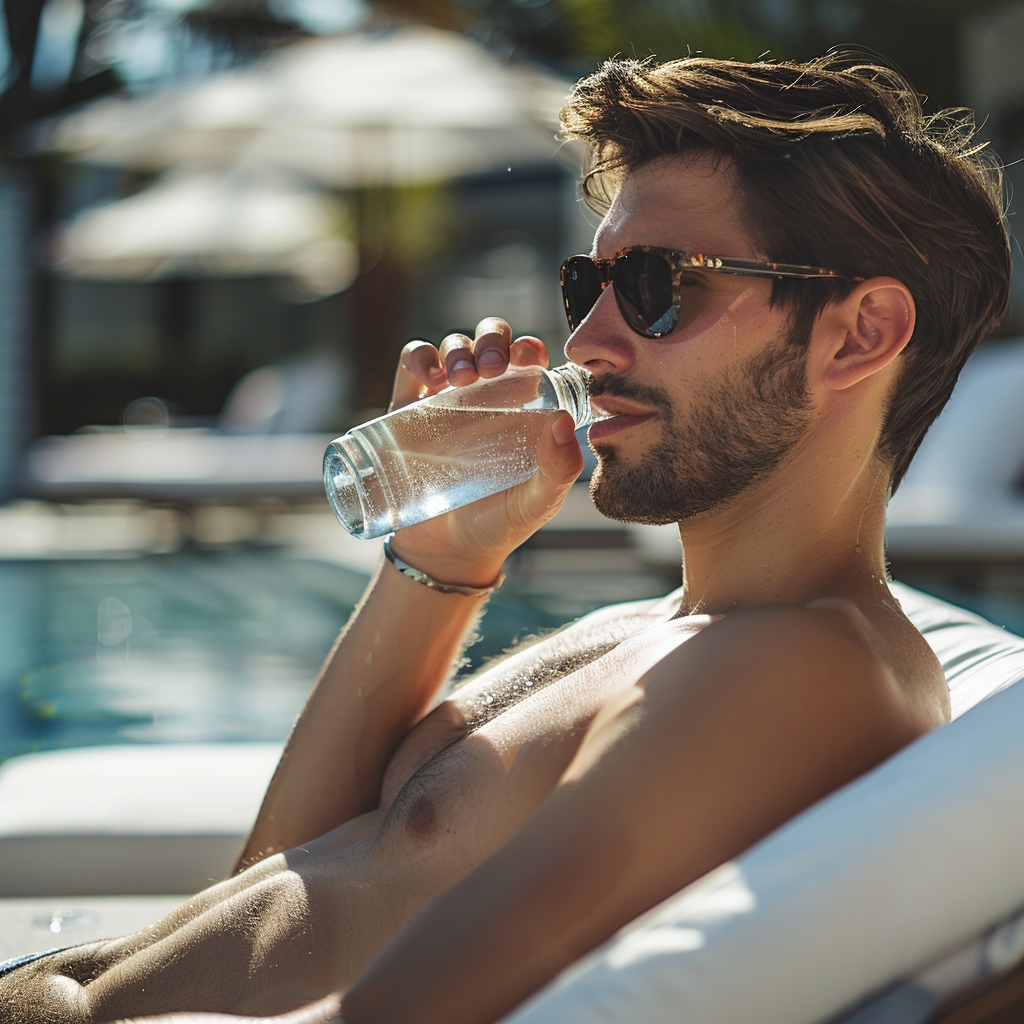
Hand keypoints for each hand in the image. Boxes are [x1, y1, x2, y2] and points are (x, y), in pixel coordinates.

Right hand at [385, 317, 584, 587]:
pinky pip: (412, 364)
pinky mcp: (409, 408)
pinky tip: (431, 376)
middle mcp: (486, 396)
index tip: (530, 360)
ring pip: (454, 347)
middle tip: (493, 368)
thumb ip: (559, 470)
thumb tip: (563, 421)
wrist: (445, 552)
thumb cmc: (499, 524)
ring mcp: (447, 399)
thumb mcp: (536, 502)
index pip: (529, 359)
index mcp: (523, 408)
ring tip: (461, 378)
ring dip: (459, 348)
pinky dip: (420, 357)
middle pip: (490, 341)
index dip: (530, 347)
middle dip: (492, 339)